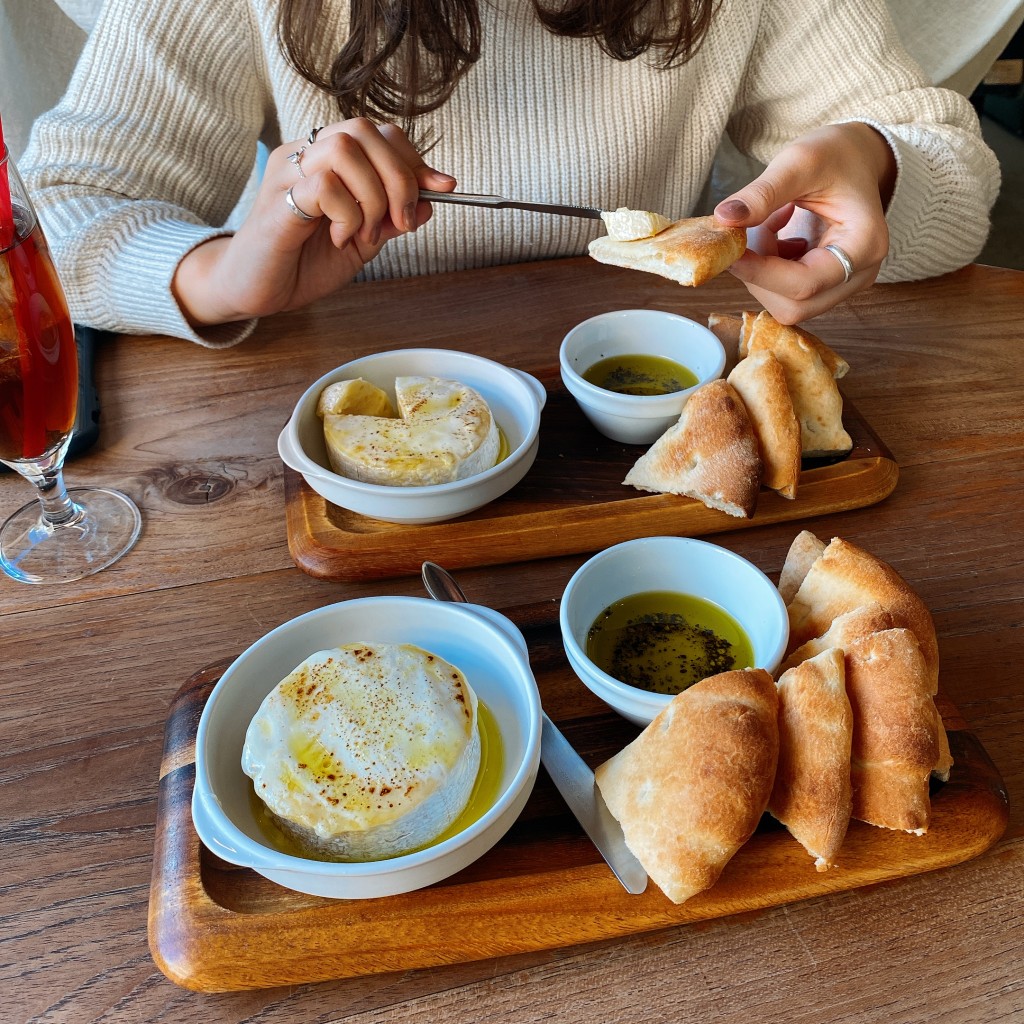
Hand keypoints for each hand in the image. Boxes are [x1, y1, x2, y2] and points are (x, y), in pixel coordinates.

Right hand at [172, 119, 456, 325]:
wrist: (256, 291)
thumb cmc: (302, 263)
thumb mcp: (361, 241)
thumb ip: (391, 219)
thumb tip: (432, 200)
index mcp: (327, 159)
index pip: (379, 133)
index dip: (414, 159)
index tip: (442, 188)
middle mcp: (306, 154)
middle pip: (365, 130)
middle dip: (399, 177)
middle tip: (401, 222)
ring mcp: (289, 173)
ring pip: (345, 149)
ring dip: (372, 196)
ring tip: (364, 233)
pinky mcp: (279, 199)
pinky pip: (324, 184)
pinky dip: (347, 214)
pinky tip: (339, 238)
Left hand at [714, 123, 896, 323]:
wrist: (856, 158)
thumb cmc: (835, 155)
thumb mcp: (799, 162)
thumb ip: (762, 193)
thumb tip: (724, 218)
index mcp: (864, 246)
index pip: (805, 284)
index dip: (760, 273)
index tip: (730, 251)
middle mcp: (859, 274)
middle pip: (794, 305)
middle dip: (760, 274)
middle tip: (752, 230)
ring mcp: (844, 284)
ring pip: (786, 303)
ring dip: (762, 270)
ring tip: (769, 225)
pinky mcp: (825, 286)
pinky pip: (786, 294)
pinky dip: (768, 268)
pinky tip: (776, 234)